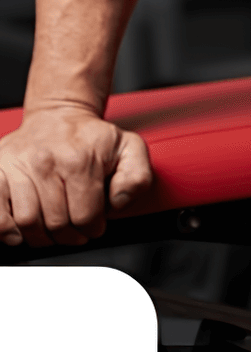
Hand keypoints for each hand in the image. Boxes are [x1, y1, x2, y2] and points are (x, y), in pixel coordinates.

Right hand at [0, 105, 151, 246]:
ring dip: (41, 236)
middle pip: (56, 224)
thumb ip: (136, 177)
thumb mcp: (128, 148)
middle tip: (73, 229)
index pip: (85, 216)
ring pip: (27, 223)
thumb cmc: (90, 138)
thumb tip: (120, 201)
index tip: (93, 224)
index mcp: (79, 159)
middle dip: (69, 234)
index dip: (93, 227)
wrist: (58, 116)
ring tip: (52, 228)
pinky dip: (8, 230)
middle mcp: (46, 162)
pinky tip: (24, 227)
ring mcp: (18, 166)